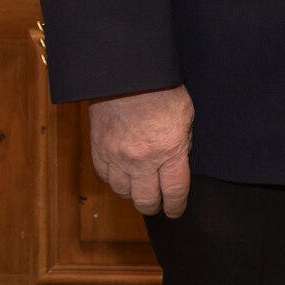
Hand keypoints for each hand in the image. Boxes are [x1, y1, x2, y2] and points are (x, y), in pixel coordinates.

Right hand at [90, 85, 194, 217]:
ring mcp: (117, 157)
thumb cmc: (162, 90)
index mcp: (169, 151)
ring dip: (133, 193)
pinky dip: (115, 180)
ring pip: (123, 192)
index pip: (175, 191)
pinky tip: (122, 176)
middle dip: (154, 206)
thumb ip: (183, 142)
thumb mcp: (186, 115)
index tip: (176, 210)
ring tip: (141, 189)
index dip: (176, 206)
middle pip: (146, 200)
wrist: (126, 74)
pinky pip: (105, 177)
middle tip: (159, 205)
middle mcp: (141, 160)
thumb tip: (179, 161)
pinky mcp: (98, 150)